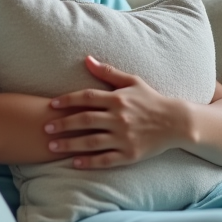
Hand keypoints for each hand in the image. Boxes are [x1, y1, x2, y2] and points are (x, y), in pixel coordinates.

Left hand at [43, 55, 188, 168]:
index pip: (86, 98)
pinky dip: (89, 161)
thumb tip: (87, 58)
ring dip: (70, 144)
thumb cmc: (151, 99)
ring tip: (52, 145)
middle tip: (45, 127)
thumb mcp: (132, 81)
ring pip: (91, 141)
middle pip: (85, 120)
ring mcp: (124, 137)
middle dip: (63, 124)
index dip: (67, 100)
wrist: (175, 122)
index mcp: (118, 99)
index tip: (51, 104)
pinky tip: (74, 162)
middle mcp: (119, 118)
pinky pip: (105, 159)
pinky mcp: (129, 154)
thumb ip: (107, 72)